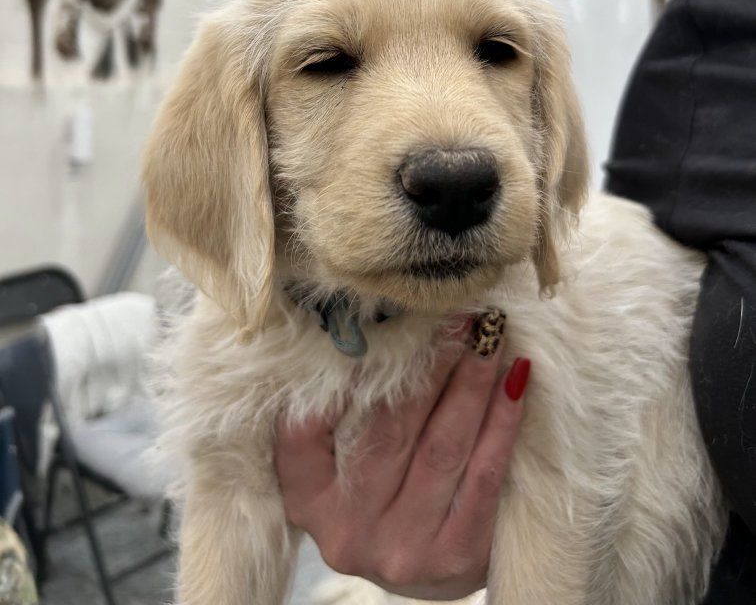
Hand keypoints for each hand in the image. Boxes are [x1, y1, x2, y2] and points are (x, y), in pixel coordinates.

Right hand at [275, 319, 529, 600]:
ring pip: (441, 447)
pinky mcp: (456, 560)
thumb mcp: (346, 460)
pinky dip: (502, 423)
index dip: (342, 373)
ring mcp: (400, 550)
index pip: (306, 428)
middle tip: (457, 313)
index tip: (382, 320)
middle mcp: (347, 530)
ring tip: (490, 335)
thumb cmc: (385, 495)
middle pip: (389, 429)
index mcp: (308, 499)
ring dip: (470, 381)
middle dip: (429, 363)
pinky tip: (515, 382)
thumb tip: (380, 323)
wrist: (432, 571)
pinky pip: (483, 477)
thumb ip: (348, 408)